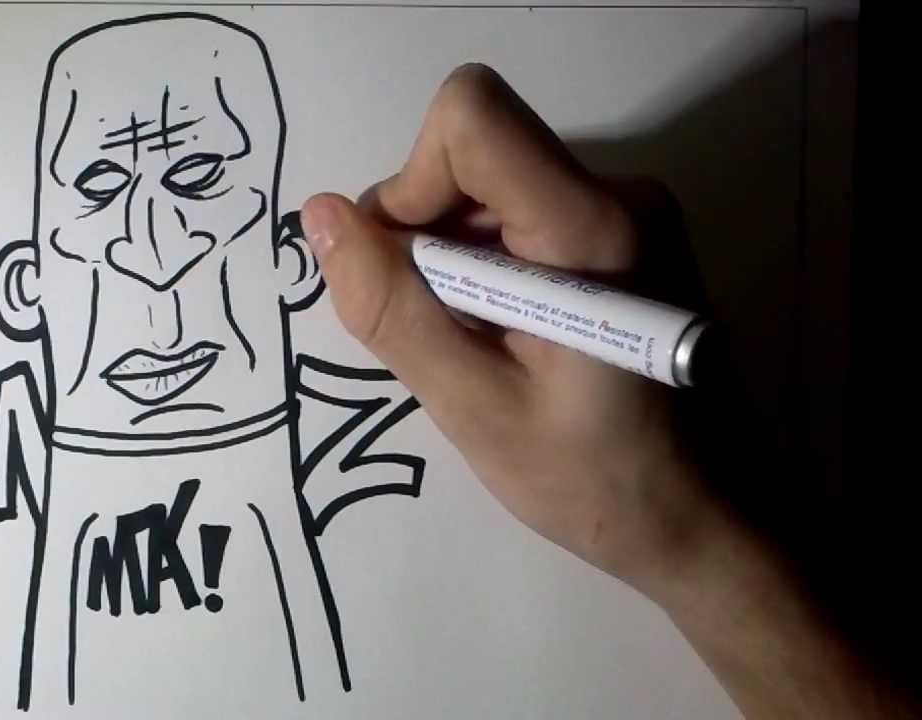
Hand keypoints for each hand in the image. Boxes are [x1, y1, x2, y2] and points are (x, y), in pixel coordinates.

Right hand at [301, 64, 914, 717]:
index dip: (412, 183)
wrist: (708, 520)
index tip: (412, 272)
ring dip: (453, 261)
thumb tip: (321, 214)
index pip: (470, 116)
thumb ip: (393, 307)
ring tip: (482, 351)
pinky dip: (486, 269)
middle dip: (425, 234)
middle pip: (473, 154)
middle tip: (442, 337)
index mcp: (590, 227)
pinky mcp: (624, 236)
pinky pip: (519, 216)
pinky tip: (507, 341)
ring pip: (488, 188)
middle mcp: (617, 195)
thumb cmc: (597, 479)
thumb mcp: (475, 408)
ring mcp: (627, 213)